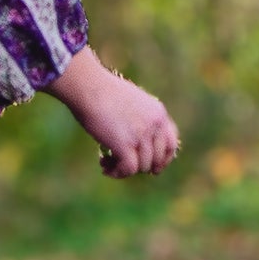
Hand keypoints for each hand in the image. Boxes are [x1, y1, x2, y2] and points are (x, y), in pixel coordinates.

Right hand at [44, 46, 179, 178]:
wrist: (88, 86)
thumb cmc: (100, 90)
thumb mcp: (129, 102)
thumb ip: (138, 119)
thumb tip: (133, 141)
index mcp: (158, 112)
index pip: (170, 143)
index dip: (163, 159)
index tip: (153, 168)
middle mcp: (154, 125)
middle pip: (156, 159)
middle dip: (140, 166)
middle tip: (122, 165)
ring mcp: (141, 135)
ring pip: (142, 166)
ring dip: (124, 169)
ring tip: (107, 164)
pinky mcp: (125, 145)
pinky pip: (128, 169)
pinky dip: (117, 173)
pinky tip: (105, 168)